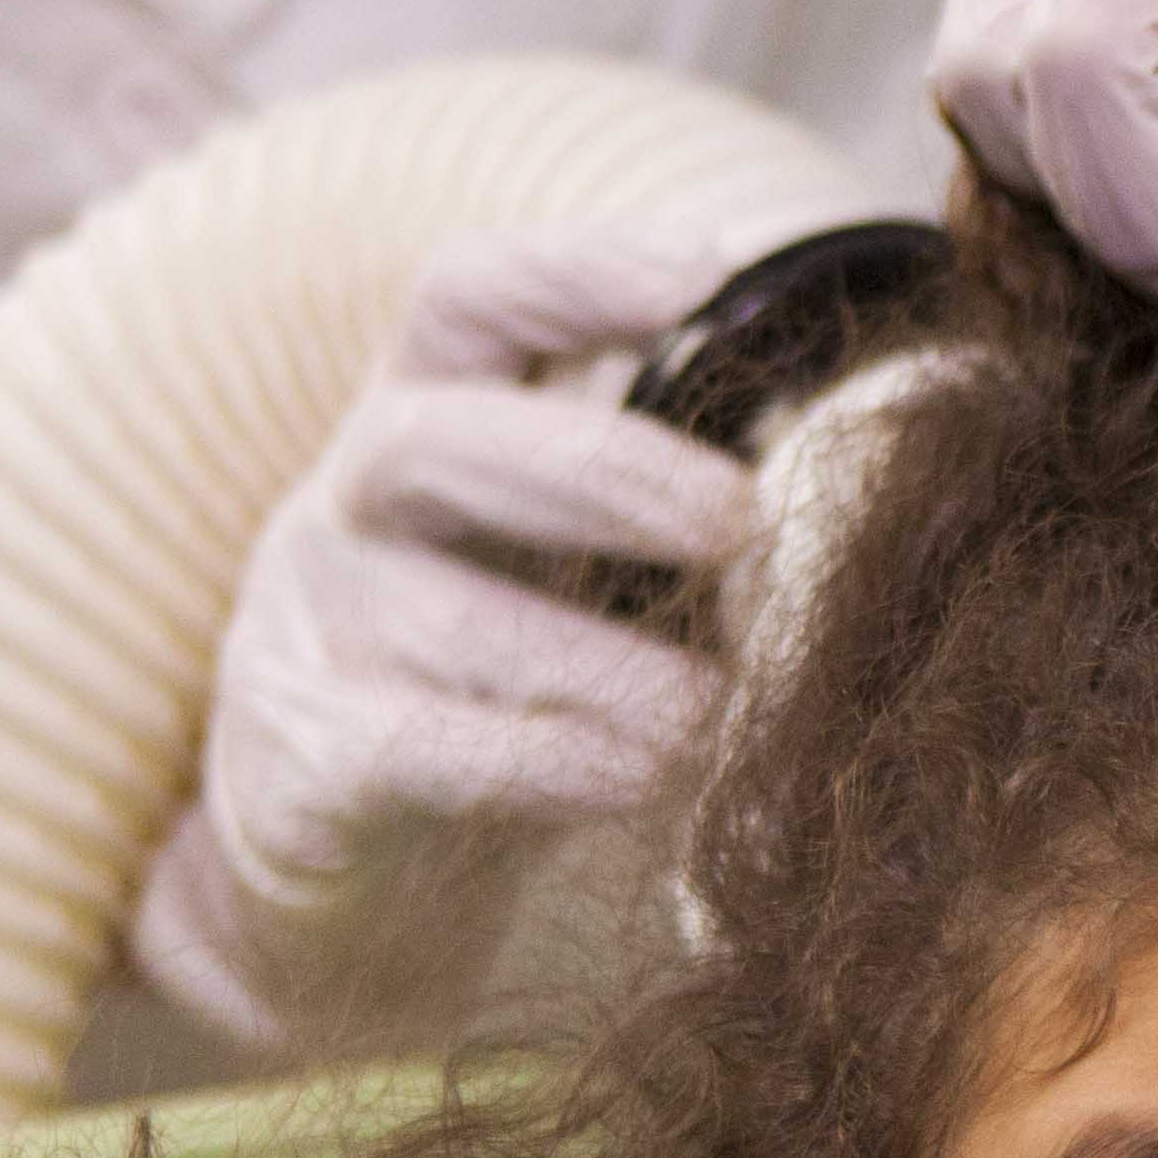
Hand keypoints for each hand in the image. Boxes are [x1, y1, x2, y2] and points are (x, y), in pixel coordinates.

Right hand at [126, 225, 756, 1048]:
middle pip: (441, 440)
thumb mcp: (557, 569)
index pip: (465, 299)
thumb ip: (655, 511)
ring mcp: (309, 630)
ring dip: (606, 665)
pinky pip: (422, 748)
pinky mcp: (304, 761)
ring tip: (719, 712)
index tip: (706, 273)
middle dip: (601, 468)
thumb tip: (852, 483)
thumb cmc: (495, 693)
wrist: (340, 888)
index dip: (571, 269)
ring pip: (452, 622)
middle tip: (741, 518)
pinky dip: (545, 761)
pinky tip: (639, 778)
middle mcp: (346, 504)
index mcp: (419, 420)